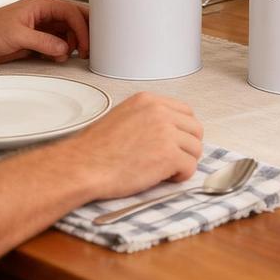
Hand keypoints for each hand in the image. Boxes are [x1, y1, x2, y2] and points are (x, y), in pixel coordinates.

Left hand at [0, 0, 89, 62]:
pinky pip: (57, 44)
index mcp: (41, 5)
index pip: (70, 12)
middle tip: (89, 49)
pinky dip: (62, 51)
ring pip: (67, 33)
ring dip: (72, 44)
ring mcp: (41, 27)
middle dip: (83, 33)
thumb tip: (63, 48)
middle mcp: (43, 14)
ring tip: (70, 55)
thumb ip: (42, 42)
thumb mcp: (17, 36)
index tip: (85, 44)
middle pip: (73, 20)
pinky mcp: (37, 40)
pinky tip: (58, 57)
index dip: (81, 28)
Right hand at [60, 92, 203, 197]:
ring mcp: (166, 132)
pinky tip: (164, 178)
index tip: (176, 142)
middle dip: (188, 146)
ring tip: (165, 170)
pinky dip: (181, 176)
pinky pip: (190, 166)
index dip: (183, 131)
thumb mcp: (122, 118)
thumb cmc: (95, 150)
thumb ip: (146, 119)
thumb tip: (164, 131)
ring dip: (184, 162)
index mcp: (148, 101)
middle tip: (173, 159)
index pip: (185, 111)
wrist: (83, 166)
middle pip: (195, 128)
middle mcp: (159, 112)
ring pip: (196, 148)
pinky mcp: (169, 155)